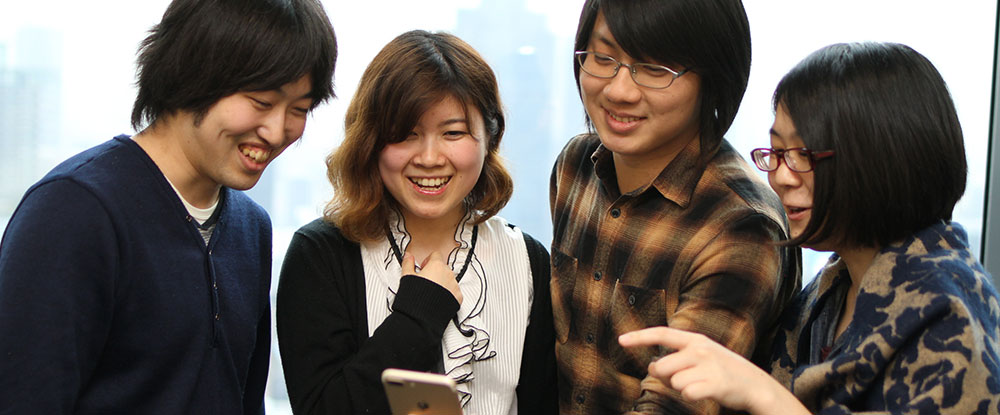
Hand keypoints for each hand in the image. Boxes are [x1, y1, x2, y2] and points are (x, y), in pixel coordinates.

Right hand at [402, 252, 461, 303]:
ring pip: (449, 280)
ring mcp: (454, 286)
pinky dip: (448, 294)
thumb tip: (408, 256)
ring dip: (442, 283)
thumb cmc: (415, 298)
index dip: (428, 260)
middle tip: (425, 282)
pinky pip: (454, 292)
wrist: (421, 317)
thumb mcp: (407, 277)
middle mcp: (448, 274)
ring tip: (431, 293)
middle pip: (443, 268)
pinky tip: (438, 300)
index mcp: (436, 266)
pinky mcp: (458, 298)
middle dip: (435, 273)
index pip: (436, 255)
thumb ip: (408, 263)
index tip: (423, 268)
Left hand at [618, 327, 807, 414]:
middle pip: (661, 367)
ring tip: (700, 385)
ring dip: (682, 388)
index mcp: (695, 340)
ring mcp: (708, 365)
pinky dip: (691, 396)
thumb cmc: (721, 371)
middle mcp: (700, 349)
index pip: (662, 334)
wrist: (755, 385)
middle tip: (688, 379)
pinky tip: (705, 393)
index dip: (640, 337)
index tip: (620, 339)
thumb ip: (676, 358)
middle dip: (667, 378)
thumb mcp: (702, 356)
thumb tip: (652, 367)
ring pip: (673, 382)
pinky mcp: (715, 383)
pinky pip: (687, 393)